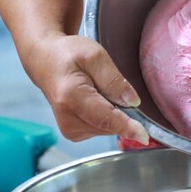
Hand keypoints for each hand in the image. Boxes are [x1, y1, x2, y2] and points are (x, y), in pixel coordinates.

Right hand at [27, 34, 149, 143]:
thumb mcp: (95, 56)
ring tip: (96, 89)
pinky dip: (104, 115)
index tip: (144, 136)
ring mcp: (68, 128)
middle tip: (106, 84)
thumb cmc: (68, 55)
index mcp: (72, 97)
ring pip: (107, 128)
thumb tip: (133, 102)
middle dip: (120, 110)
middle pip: (109, 124)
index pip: (105, 118)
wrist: (46, 61)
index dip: (127, 127)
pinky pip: (101, 127)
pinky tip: (94, 99)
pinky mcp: (72, 132)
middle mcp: (67, 119)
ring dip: (111, 112)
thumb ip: (114, 79)